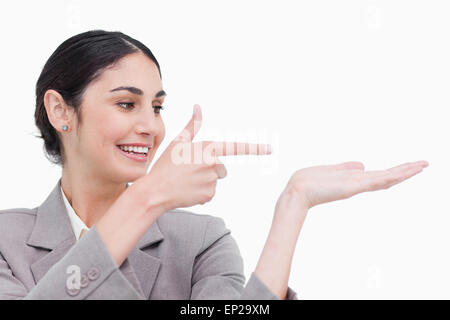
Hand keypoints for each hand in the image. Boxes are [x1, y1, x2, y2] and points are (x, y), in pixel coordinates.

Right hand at [133, 104, 271, 210]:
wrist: (155, 190)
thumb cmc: (165, 165)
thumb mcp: (178, 142)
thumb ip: (192, 126)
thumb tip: (198, 108)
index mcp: (208, 148)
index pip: (236, 147)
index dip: (255, 148)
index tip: (270, 149)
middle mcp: (213, 163)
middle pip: (222, 167)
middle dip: (210, 169)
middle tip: (189, 170)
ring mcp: (212, 180)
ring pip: (216, 180)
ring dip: (205, 180)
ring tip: (187, 181)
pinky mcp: (209, 195)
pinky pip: (211, 192)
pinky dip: (202, 192)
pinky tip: (188, 190)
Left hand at [280, 160, 428, 209]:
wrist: (295, 193)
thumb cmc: (307, 183)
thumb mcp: (330, 170)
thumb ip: (346, 168)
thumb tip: (362, 164)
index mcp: (352, 180)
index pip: (378, 175)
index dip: (394, 171)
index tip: (409, 166)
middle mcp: (357, 183)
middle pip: (386, 176)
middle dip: (405, 170)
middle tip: (425, 164)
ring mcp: (356, 186)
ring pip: (385, 177)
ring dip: (405, 171)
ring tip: (422, 165)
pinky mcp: (352, 186)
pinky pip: (376, 180)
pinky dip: (392, 176)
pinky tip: (405, 172)